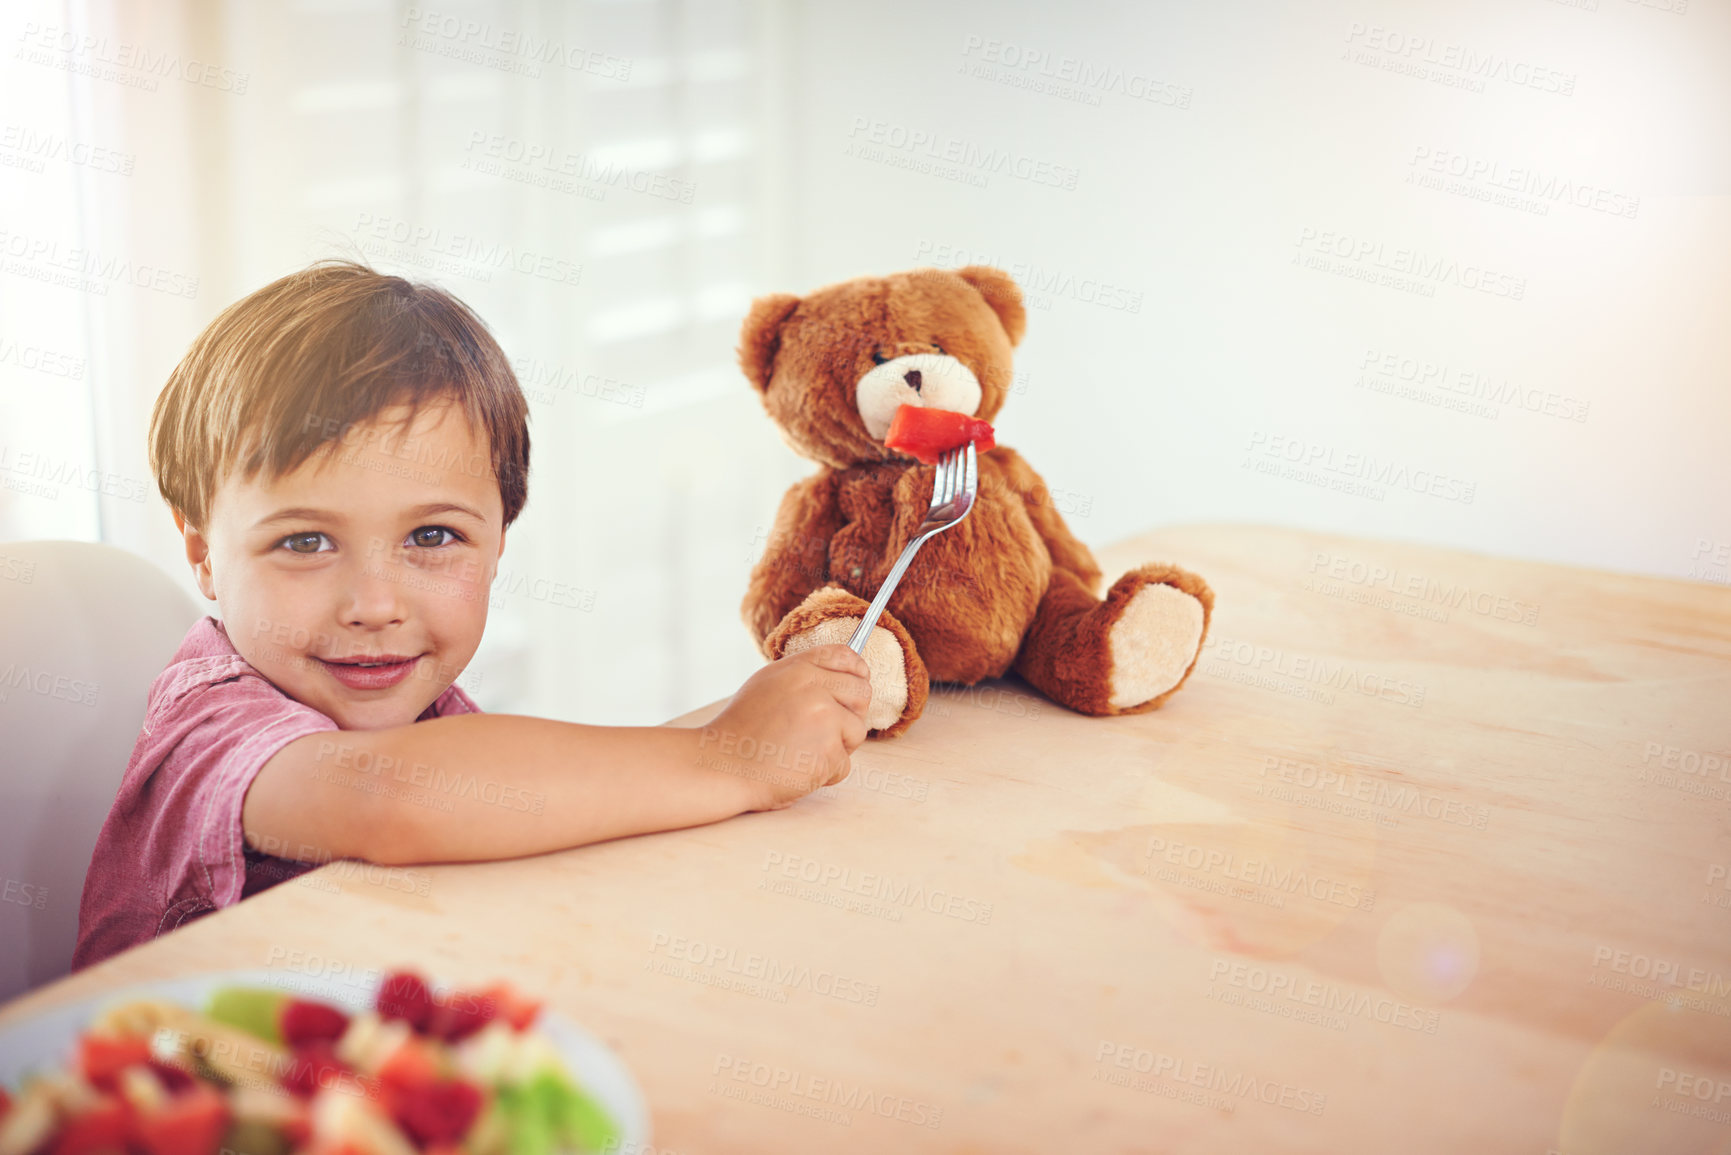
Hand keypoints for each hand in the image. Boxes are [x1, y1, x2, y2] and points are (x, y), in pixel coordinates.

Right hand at [703, 644, 872, 809]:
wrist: (721, 766)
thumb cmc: (740, 732)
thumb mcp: (766, 685)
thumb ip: (803, 677)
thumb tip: (843, 675)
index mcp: (797, 669)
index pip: (846, 656)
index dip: (856, 672)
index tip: (855, 685)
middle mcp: (814, 688)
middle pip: (862, 692)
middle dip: (850, 714)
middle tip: (824, 731)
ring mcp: (824, 719)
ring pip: (857, 730)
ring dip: (837, 747)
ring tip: (802, 752)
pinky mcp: (829, 752)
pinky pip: (844, 763)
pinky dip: (826, 773)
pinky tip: (798, 769)